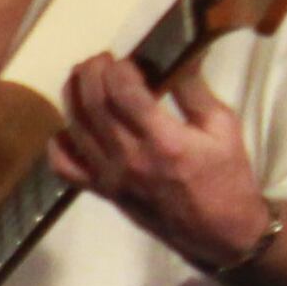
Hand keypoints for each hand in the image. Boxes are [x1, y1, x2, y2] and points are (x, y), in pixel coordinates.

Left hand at [50, 51, 266, 269]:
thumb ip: (194, 90)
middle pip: (93, 105)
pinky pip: (64, 167)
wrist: (221, 233)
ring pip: (75, 128)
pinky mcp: (102, 191)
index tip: (124, 57)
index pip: (124, 93)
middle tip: (99, 59)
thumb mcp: (223, 128)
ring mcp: (111, 177)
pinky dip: (58, 142)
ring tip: (83, 78)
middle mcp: (131, 158)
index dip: (117, 68)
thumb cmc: (227, 178)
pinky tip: (70, 125)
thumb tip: (178, 52)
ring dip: (74, 96)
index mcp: (165, 141)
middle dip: (91, 73)